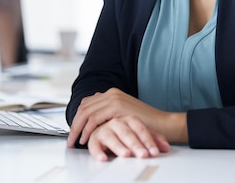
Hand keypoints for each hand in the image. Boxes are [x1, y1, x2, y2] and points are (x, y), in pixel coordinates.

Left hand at [67, 88, 186, 147]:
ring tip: (75, 141)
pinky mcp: (117, 107)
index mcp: (112, 93)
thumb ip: (110, 115)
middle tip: (70, 139)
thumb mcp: (124, 116)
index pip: (87, 103)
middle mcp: (111, 93)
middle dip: (75, 124)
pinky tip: (86, 139)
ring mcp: (114, 98)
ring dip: (78, 128)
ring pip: (86, 112)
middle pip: (84, 107)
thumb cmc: (146, 124)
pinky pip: (95, 118)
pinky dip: (88, 129)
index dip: (78, 118)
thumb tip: (95, 123)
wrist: (164, 123)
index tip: (74, 131)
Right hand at [85, 115, 170, 160]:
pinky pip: (94, 144)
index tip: (154, 152)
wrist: (108, 126)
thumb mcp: (141, 135)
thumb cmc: (126, 132)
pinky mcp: (94, 138)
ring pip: (111, 136)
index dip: (148, 140)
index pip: (140, 128)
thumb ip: (153, 139)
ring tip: (126, 155)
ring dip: (119, 146)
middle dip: (136, 145)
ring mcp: (104, 129)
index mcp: (129, 119)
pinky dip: (98, 151)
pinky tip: (104, 158)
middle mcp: (116, 122)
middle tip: (143, 155)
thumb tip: (166, 147)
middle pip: (126, 132)